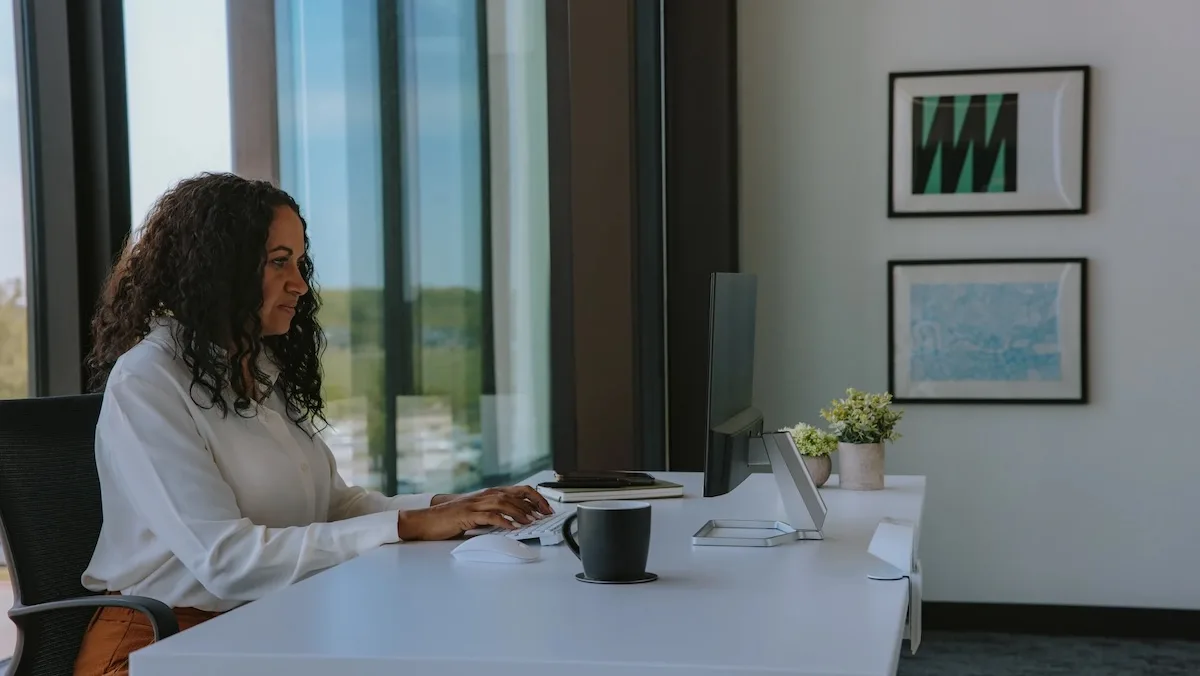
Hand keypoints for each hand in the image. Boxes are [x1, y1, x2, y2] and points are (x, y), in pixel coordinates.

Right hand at [397, 485, 553, 540]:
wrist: (428, 520)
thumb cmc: (452, 518)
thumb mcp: (478, 514)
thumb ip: (495, 514)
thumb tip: (516, 521)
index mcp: (489, 494)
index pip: (518, 490)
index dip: (535, 497)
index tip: (546, 508)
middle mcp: (484, 495)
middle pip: (514, 494)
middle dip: (533, 504)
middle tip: (545, 514)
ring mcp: (476, 504)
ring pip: (504, 502)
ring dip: (520, 511)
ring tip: (531, 521)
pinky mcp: (468, 514)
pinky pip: (489, 516)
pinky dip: (503, 521)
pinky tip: (512, 527)